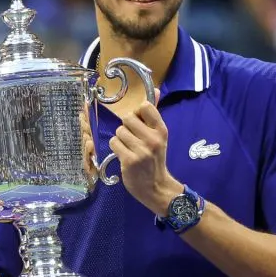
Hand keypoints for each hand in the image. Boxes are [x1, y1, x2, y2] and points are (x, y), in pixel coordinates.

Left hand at [108, 91, 181, 216]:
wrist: (155, 186)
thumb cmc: (154, 157)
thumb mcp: (158, 135)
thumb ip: (153, 113)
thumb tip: (157, 89)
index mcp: (161, 130)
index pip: (145, 106)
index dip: (137, 114)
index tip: (140, 124)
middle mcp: (153, 139)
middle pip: (127, 118)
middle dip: (126, 128)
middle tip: (133, 139)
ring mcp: (141, 150)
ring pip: (119, 131)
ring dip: (120, 139)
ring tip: (129, 148)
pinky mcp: (129, 160)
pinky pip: (114, 143)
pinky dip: (116, 148)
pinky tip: (124, 155)